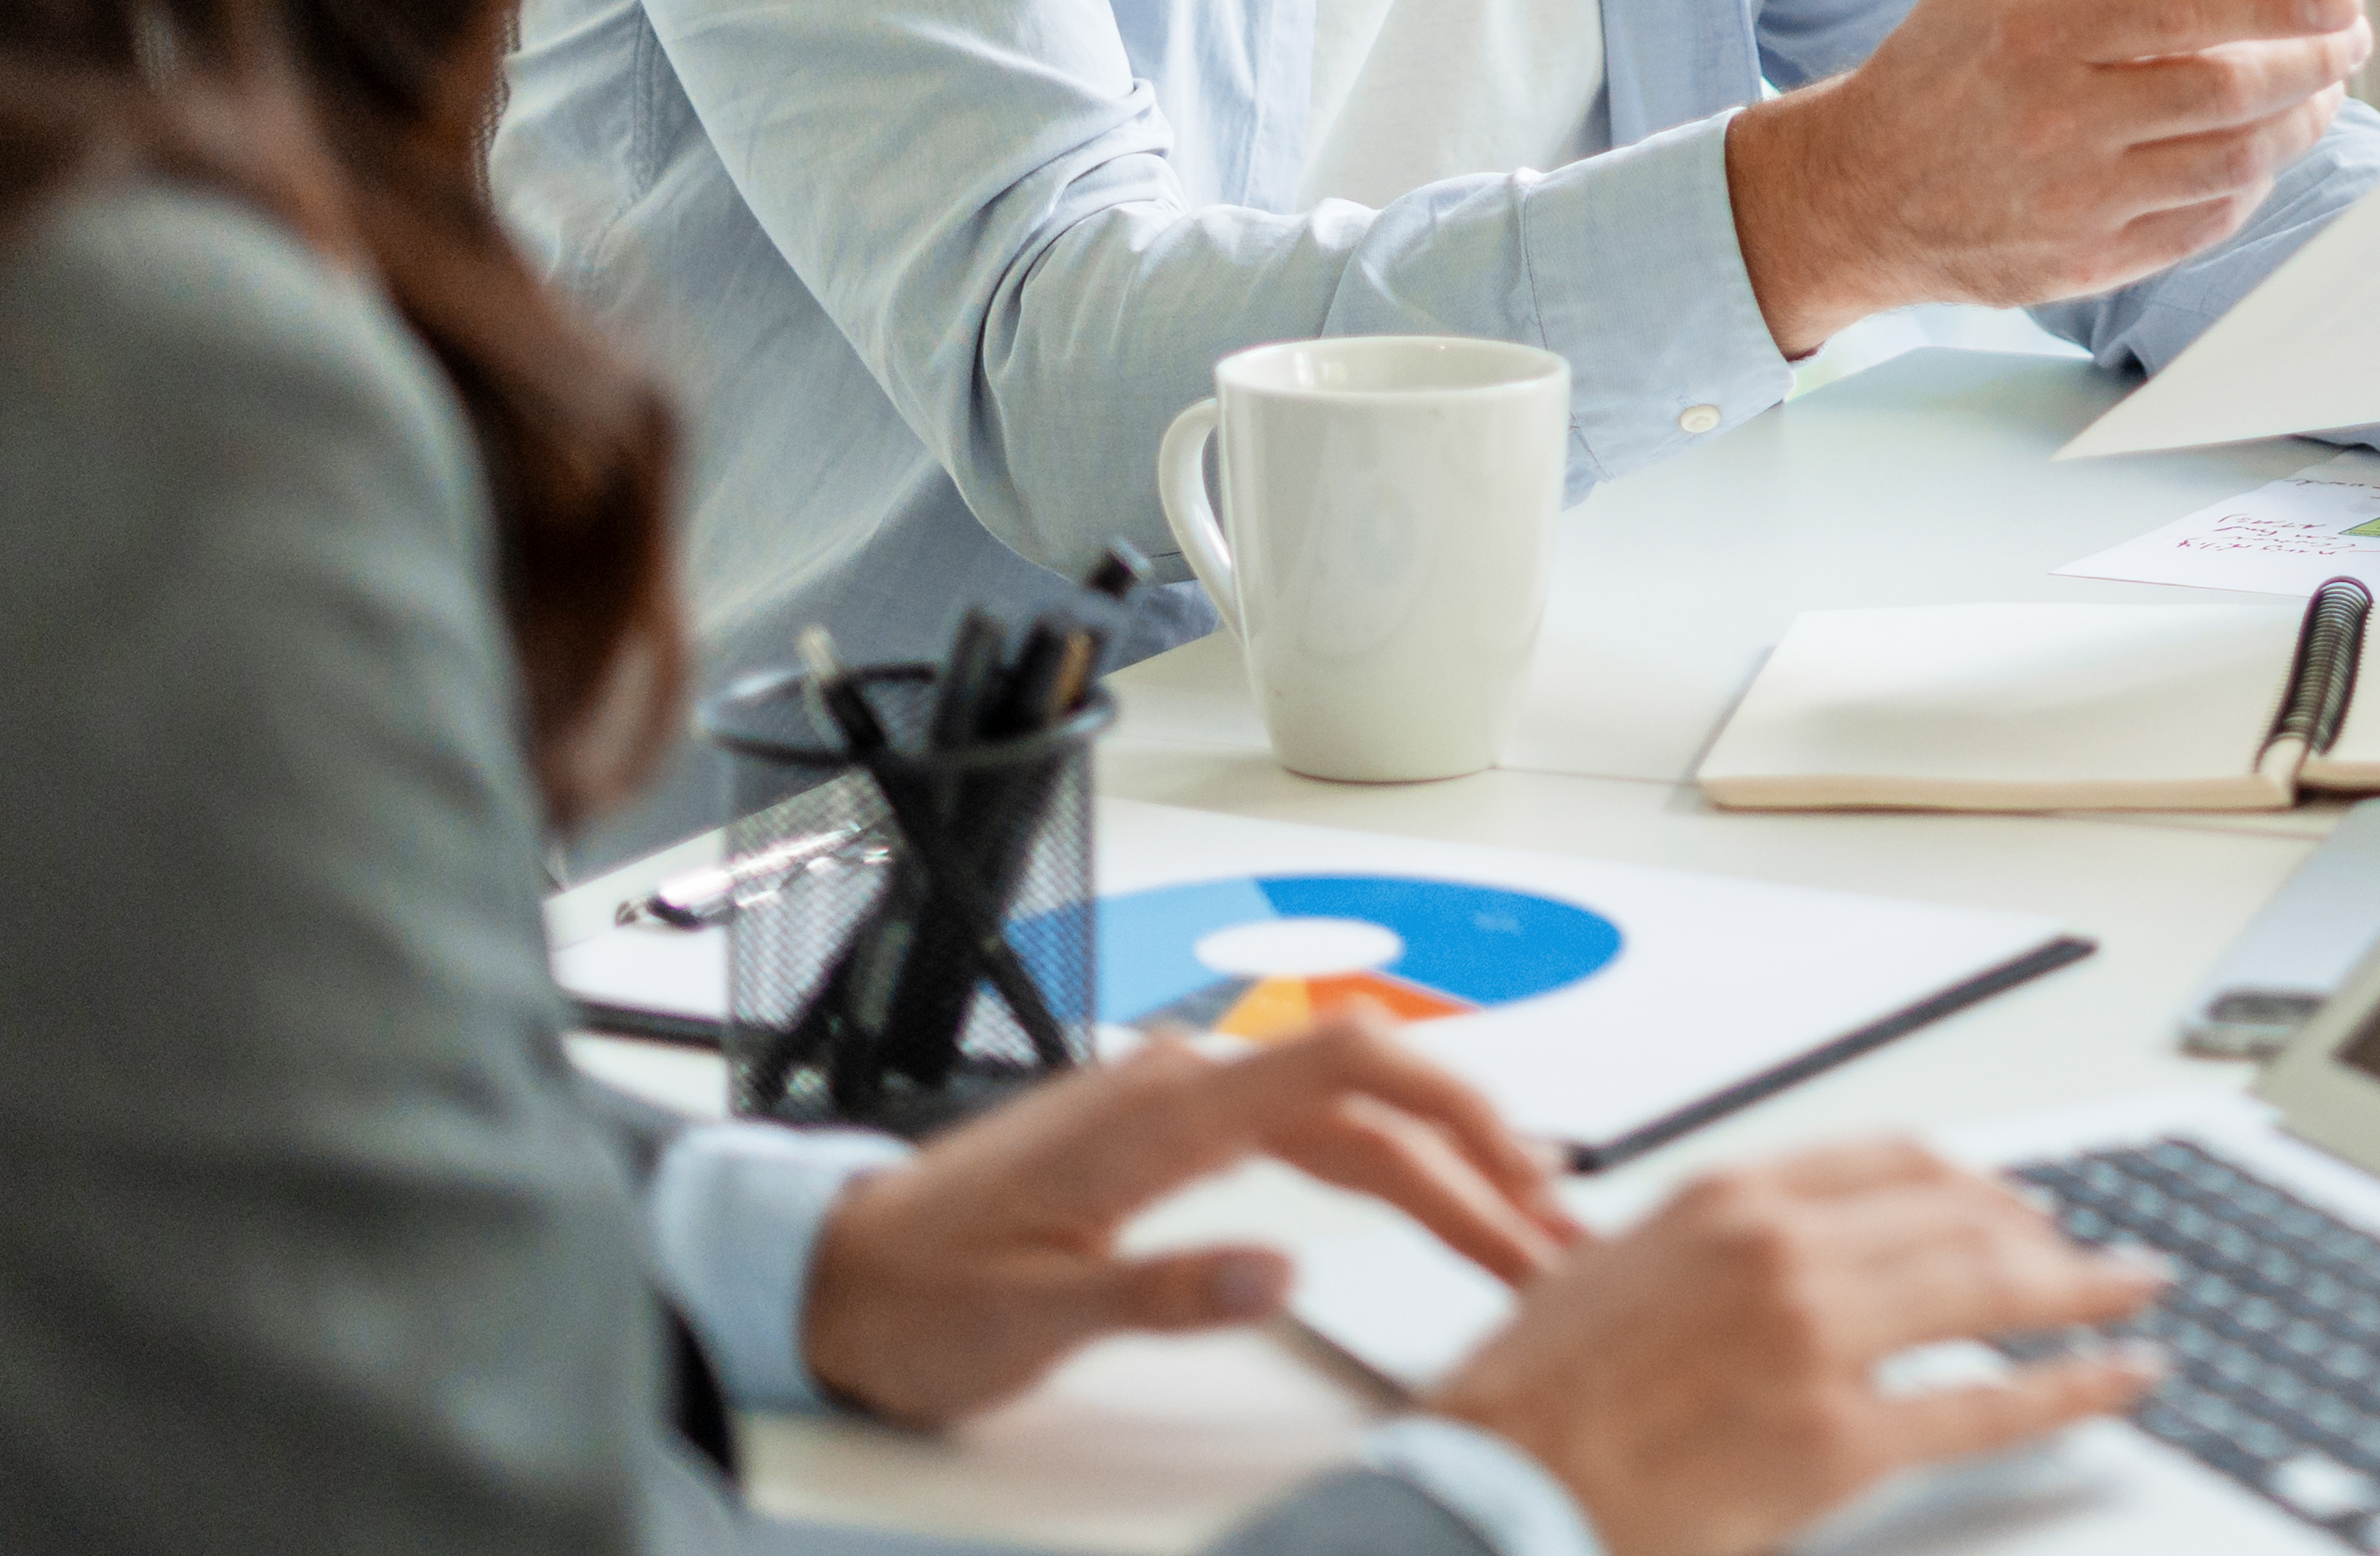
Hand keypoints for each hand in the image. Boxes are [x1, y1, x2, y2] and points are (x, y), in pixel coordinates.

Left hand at [796, 1017, 1566, 1427]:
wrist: (836, 1276)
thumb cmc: (918, 1295)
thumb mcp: (1033, 1319)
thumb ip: (1161, 1291)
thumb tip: (1277, 1273)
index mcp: (1157, 1115)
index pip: (1343, 1062)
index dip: (1449, 1102)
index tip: (1516, 1172)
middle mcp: (1176, 1087)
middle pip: (1368, 1094)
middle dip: (1474, 1159)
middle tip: (1544, 1239)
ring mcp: (1175, 1102)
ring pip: (1345, 1112)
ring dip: (1440, 1159)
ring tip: (1516, 1218)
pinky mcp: (1171, 1130)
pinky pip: (1308, 1123)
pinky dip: (1387, 1154)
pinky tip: (1427, 1182)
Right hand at [1425, 1141, 2163, 1555]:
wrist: (1485, 1493)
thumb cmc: (1527, 1404)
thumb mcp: (1612, 1272)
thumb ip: (1708, 1250)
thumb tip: (1774, 1256)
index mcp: (1729, 1197)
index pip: (1895, 1161)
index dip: (1972, 1184)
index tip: (2010, 1204)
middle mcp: (1784, 1246)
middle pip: (1960, 1215)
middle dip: (2041, 1234)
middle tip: (2089, 1257)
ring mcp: (1817, 1337)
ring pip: (1991, 1289)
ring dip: (2081, 1290)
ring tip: (2130, 1296)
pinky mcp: (1836, 1438)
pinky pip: (1986, 1404)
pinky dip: (2069, 1387)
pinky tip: (2114, 1380)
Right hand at [1724, 0, 2371, 350]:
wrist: (1855, 193)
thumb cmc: (1938, 63)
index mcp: (2043, 33)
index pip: (2190, 14)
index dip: (2283, 5)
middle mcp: (2063, 119)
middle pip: (2228, 93)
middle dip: (2314, 65)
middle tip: (2352, 41)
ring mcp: (2077, 200)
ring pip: (2229, 164)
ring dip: (2297, 126)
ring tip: (2323, 92)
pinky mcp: (2086, 263)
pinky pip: (2200, 225)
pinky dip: (2250, 186)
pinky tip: (2263, 151)